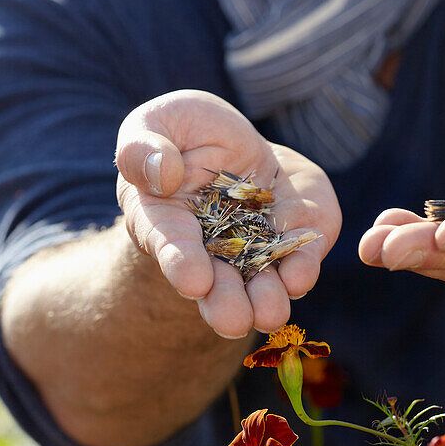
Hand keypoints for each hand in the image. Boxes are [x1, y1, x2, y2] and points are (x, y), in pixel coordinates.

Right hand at [115, 90, 341, 336]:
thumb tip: (165, 174)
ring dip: (267, 298)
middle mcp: (209, 246)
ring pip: (260, 279)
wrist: (227, 137)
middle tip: (234, 321)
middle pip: (216, 283)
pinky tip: (301, 272)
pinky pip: (300, 251)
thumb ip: (142, 148)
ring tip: (271, 312)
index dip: (181, 263)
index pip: (171, 246)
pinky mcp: (291, 230)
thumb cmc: (179, 131)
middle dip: (226, 303)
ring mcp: (253, 243)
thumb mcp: (153, 124)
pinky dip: (302, 263)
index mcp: (165, 220)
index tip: (194, 281)